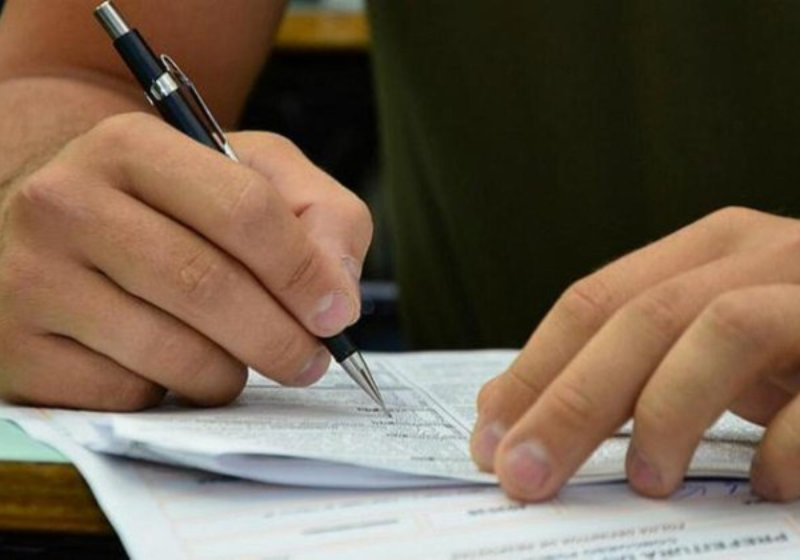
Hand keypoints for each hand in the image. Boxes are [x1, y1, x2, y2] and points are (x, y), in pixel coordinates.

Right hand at [0, 112, 371, 409]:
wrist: (57, 226)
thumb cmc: (170, 203)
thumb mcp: (249, 174)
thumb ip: (318, 215)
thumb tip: (336, 296)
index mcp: (130, 145)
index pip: (244, 210)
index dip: (303, 272)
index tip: (335, 313)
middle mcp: (65, 203)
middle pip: (207, 287)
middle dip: (281, 339)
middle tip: (310, 361)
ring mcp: (28, 279)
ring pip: (170, 353)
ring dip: (229, 373)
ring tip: (238, 359)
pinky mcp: (15, 350)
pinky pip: (125, 395)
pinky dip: (168, 394)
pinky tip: (168, 367)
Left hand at [470, 207, 799, 501]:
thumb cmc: (797, 349)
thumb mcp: (704, 344)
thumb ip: (626, 364)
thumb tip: (509, 412)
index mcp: (703, 250)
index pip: (592, 302)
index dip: (533, 370)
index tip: (489, 439)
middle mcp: (758, 254)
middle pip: (640, 319)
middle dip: (570, 403)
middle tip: (525, 477)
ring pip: (720, 328)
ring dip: (668, 410)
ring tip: (645, 481)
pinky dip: (789, 443)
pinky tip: (766, 486)